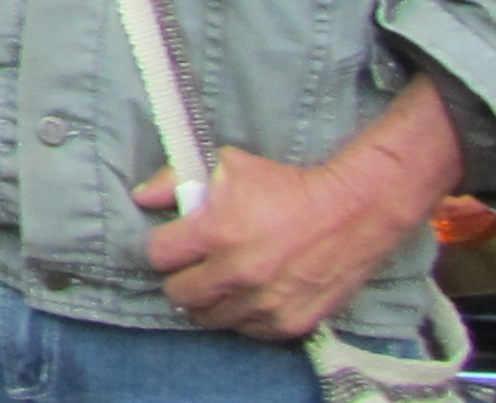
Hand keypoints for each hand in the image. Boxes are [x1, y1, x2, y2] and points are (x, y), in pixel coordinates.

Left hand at [137, 147, 432, 340]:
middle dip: (180, 278)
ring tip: (220, 284)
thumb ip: (176, 180)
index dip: (163, 248)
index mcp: (216, 233)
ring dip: (210, 302)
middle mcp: (238, 274)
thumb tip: (142, 197)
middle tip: (193, 268)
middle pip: (179, 295)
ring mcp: (265, 303)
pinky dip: (243, 316)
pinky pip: (248, 330)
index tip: (174, 244)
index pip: (158, 256)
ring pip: (210, 318)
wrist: (353, 211)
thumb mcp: (227, 166)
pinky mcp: (290, 322)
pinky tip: (249, 296)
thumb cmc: (287, 186)